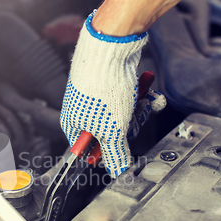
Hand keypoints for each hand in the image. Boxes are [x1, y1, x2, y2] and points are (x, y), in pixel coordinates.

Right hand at [60, 11, 165, 177]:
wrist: (109, 48)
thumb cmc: (102, 88)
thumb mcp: (111, 130)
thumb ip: (114, 154)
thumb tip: (118, 173)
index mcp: (74, 126)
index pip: (90, 151)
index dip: (109, 153)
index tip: (122, 150)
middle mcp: (82, 112)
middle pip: (110, 133)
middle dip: (128, 127)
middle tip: (132, 119)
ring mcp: (97, 97)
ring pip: (123, 115)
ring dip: (138, 110)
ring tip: (142, 100)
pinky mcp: (110, 85)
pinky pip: (128, 99)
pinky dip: (140, 97)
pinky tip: (146, 92)